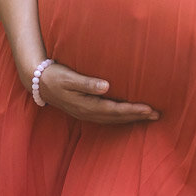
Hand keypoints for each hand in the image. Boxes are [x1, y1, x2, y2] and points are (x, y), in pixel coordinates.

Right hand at [37, 61, 159, 123]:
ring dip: (132, 118)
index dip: (133, 110)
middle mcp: (88, 113)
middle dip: (137, 116)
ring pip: (114, 119)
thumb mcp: (69, 77)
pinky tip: (129, 114)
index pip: (115, 110)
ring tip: (149, 115)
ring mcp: (86, 114)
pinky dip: (121, 117)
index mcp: (86, 105)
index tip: (149, 108)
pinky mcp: (85, 110)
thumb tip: (106, 86)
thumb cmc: (55, 76)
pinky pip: (108, 117)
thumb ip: (87, 82)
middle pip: (118, 118)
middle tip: (157, 114)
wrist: (38, 82)